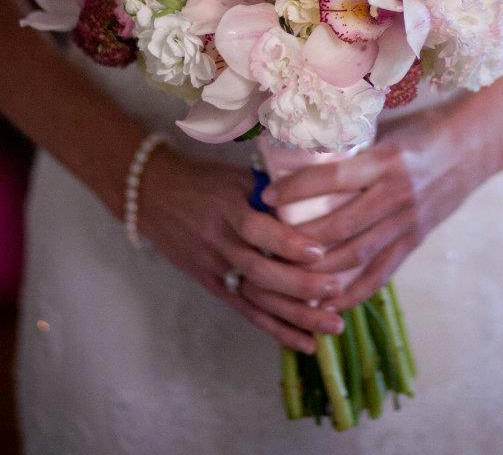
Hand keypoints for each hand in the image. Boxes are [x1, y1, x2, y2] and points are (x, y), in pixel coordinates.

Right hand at [138, 144, 346, 352]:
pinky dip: (276, 329)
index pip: (256, 229)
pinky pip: (246, 311)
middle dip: (300, 286)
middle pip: (259, 271)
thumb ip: (271, 192)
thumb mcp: (235, 175)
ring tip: (332, 324)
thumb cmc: (202, 179)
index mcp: (226, 207)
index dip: (286, 242)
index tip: (318, 251)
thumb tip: (317, 201)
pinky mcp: (210, 285)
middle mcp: (219, 241)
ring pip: (256, 298)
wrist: (152, 194)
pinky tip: (305, 341)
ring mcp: (213, 267)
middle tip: (336, 290)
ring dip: (296, 315)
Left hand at [261, 91, 502, 311]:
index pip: (334, 177)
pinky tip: (324, 301)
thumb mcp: (386, 131)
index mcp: (386, 160)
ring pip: (356, 256)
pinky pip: (380, 274)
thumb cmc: (423, 132)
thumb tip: (300, 156)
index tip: (268, 196)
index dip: (298, 189)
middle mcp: (397, 194)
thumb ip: (351, 149)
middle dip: (299, 240)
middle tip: (266, 245)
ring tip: (284, 277)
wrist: (473, 148)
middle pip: (340, 226)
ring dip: (318, 270)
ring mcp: (407, 223)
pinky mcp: (415, 242)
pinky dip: (351, 292)